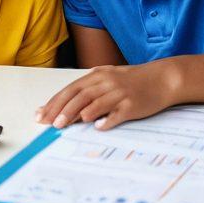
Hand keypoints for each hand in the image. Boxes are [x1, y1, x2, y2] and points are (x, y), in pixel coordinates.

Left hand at [35, 61, 179, 130]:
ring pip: (94, 102)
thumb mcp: (109, 81)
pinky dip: (106, 120)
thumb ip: (90, 92)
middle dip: (62, 109)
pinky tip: (97, 127)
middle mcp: (106, 81)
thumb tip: (69, 111)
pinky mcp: (132, 104)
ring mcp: (119, 92)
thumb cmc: (132, 82)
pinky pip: (117, 113)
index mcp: (97, 75)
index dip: (54, 102)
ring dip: (77, 114)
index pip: (70, 89)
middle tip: (50, 123)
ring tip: (64, 125)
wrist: (162, 79)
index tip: (41, 115)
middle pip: (79, 95)